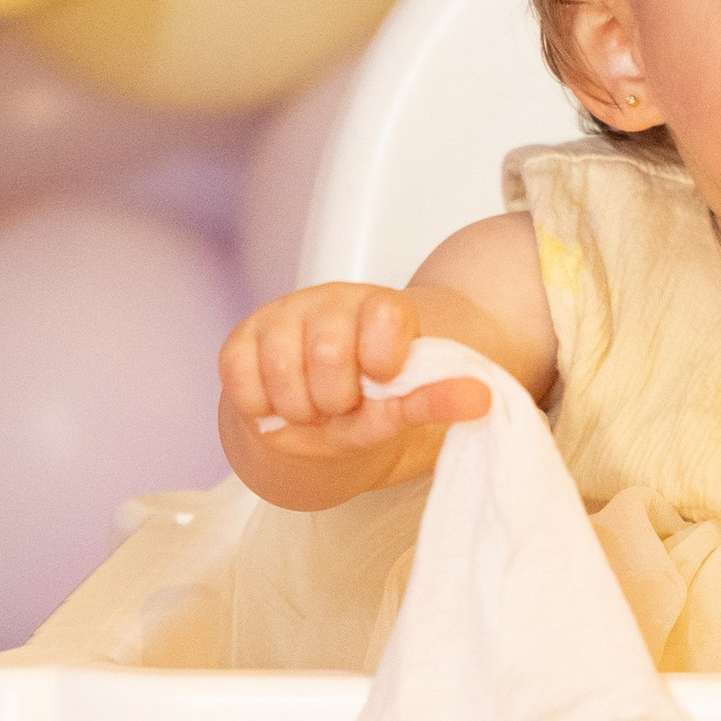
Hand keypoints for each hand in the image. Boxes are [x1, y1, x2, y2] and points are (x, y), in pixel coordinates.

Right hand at [219, 283, 491, 460]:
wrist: (311, 419)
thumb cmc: (365, 404)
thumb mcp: (404, 404)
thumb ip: (437, 398)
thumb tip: (481, 397)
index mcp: (378, 308)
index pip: (384, 315)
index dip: (383, 357)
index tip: (384, 378)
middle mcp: (327, 302)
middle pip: (329, 353)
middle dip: (337, 400)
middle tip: (342, 406)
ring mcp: (279, 317)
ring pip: (284, 373)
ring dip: (301, 410)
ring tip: (313, 411)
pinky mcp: (239, 340)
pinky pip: (243, 383)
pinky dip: (262, 408)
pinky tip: (278, 406)